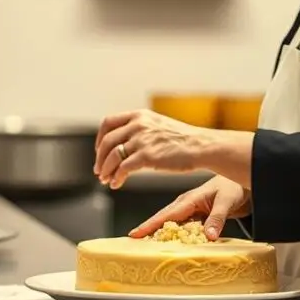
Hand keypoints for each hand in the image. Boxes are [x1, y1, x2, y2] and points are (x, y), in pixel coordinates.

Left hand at [94, 109, 215, 188]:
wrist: (201, 146)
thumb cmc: (183, 140)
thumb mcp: (158, 125)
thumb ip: (141, 129)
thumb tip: (124, 143)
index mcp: (140, 115)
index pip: (108, 122)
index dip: (99, 138)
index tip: (99, 150)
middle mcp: (138, 125)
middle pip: (107, 141)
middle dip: (99, 158)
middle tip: (98, 170)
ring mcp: (142, 140)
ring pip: (112, 156)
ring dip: (105, 170)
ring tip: (105, 179)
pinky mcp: (147, 156)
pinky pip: (123, 169)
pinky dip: (116, 178)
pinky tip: (116, 184)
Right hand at [129, 176, 251, 240]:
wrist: (244, 183)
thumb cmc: (234, 187)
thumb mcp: (227, 202)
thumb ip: (217, 219)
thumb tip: (208, 236)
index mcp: (190, 199)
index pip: (166, 214)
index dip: (150, 225)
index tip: (135, 234)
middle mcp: (187, 204)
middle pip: (163, 219)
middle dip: (147, 229)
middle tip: (132, 242)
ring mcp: (191, 210)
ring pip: (171, 224)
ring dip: (159, 233)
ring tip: (145, 245)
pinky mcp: (196, 216)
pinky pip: (182, 228)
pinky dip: (175, 235)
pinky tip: (169, 244)